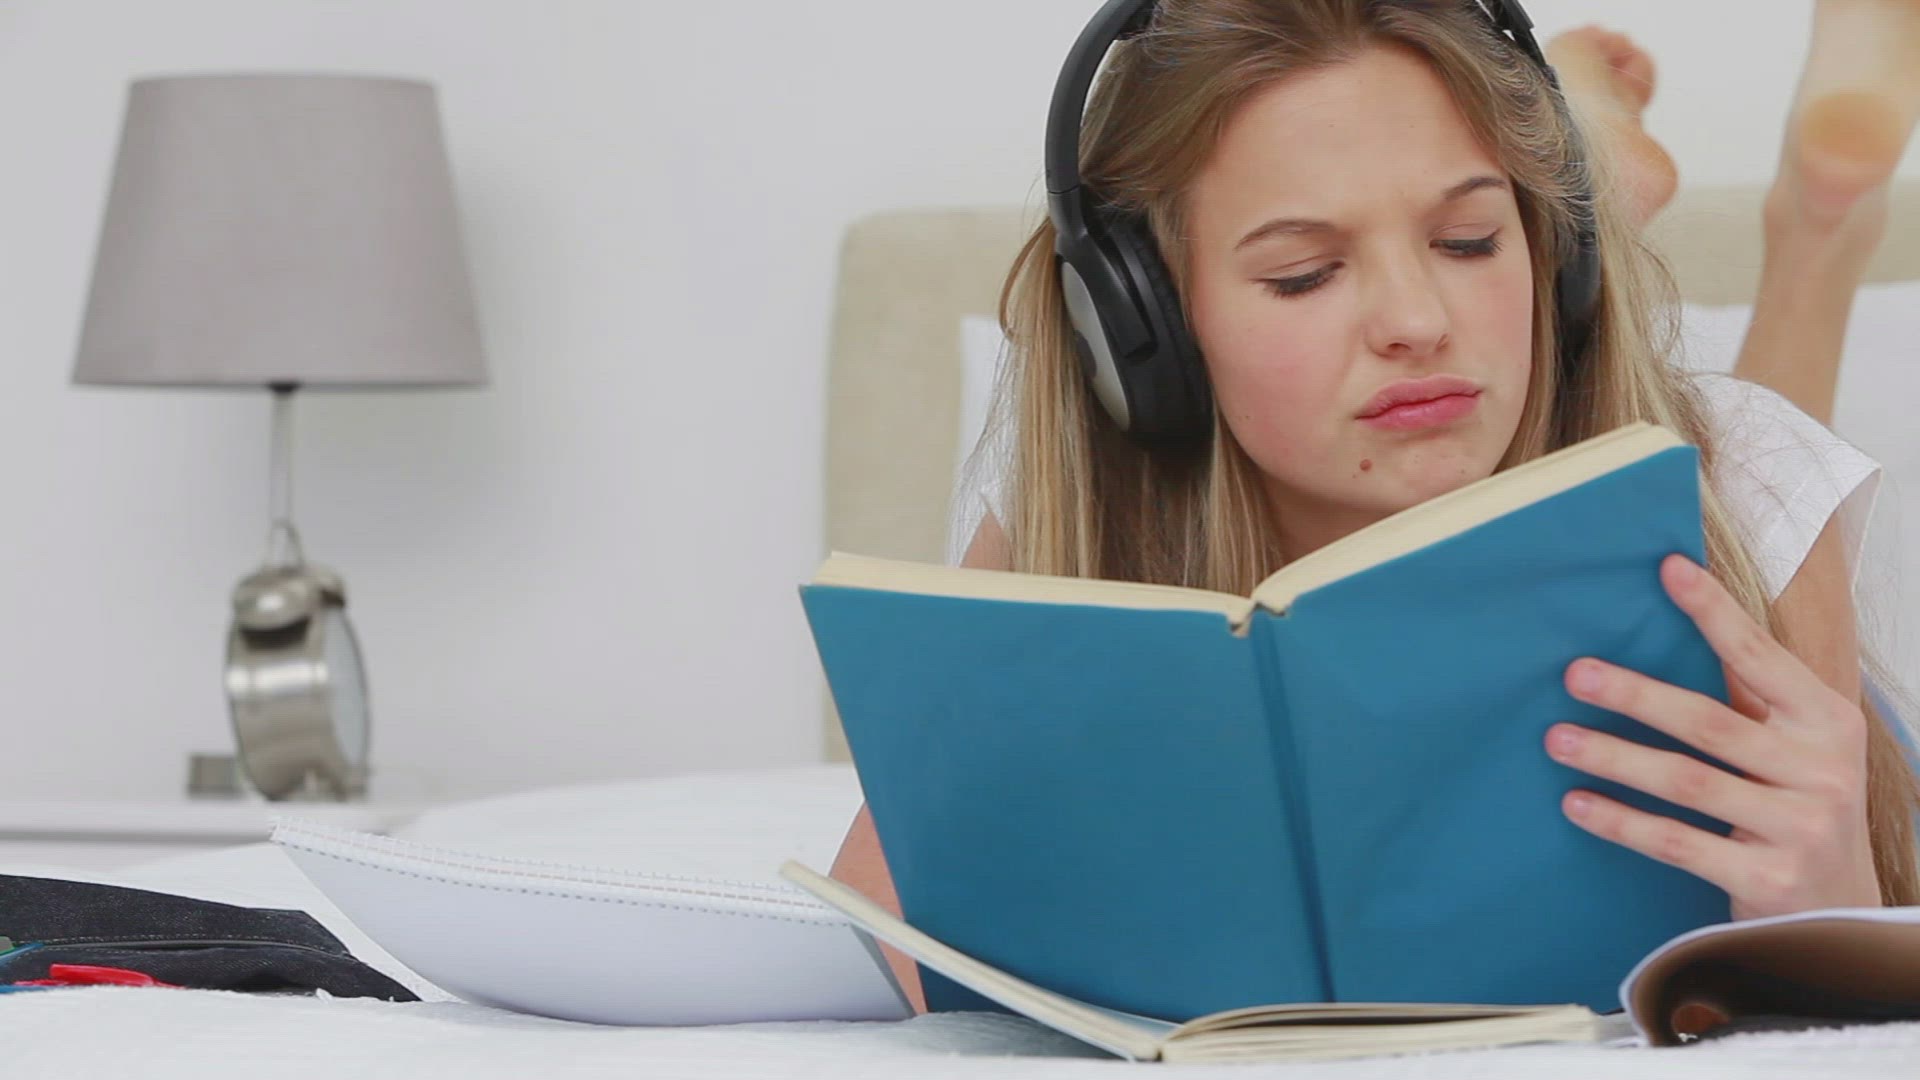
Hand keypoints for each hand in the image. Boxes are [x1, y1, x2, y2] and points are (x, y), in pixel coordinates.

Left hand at [1543, 553, 1880, 919]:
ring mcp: (1799, 828)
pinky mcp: (1768, 880)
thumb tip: (1678, 620)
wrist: (1839, 912)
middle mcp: (1822, 771)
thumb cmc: (1801, 808)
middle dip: (1637, 695)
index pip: (1760, 658)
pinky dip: (1622, 822)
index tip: (1667, 569)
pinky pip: (1678, 844)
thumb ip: (1751, 700)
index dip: (1714, 613)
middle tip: (1575, 674)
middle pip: (1711, 723)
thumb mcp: (1797, 748)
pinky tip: (1577, 802)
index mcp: (1827, 723)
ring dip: (1614, 757)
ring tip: (1558, 739)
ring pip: (1688, 783)